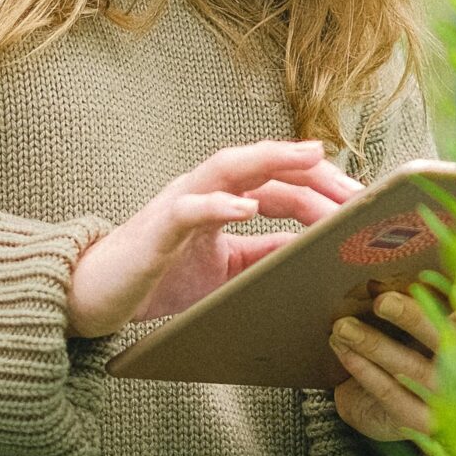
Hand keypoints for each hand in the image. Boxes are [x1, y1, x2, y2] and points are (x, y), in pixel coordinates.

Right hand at [67, 138, 361, 337]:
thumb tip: (313, 248)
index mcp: (221, 200)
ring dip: (270, 160)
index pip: (279, 184)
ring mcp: (177, 204)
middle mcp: (202, 191)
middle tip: (353, 188)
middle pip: (263, 165)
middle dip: (310, 171)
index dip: (321, 190)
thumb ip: (264, 251)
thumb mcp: (227, 268)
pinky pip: (187, 210)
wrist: (95, 296)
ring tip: (309, 158)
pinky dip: (216, 204)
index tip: (361, 204)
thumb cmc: (159, 279)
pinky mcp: (155, 229)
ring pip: (226, 168)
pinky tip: (245, 205)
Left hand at [328, 286, 440, 442]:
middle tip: (381, 301)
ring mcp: (447, 406)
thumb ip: (441, 314)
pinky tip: (344, 351)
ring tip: (343, 326)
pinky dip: (364, 369)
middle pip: (442, 347)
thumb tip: (430, 280)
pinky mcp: (419, 423)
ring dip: (373, 343)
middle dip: (411, 320)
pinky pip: (389, 393)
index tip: (411, 288)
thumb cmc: (430, 364)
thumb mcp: (443, 338)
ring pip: (409, 370)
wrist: (413, 417)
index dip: (436, 310)